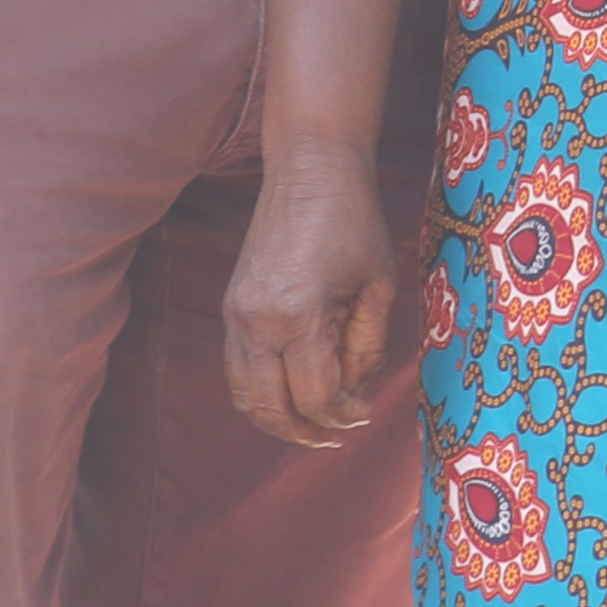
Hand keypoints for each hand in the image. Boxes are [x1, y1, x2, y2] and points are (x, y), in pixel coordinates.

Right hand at [228, 144, 415, 452]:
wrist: (310, 170)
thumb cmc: (355, 222)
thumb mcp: (377, 287)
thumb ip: (366, 347)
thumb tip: (354, 392)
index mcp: (298, 316)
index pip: (315, 395)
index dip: (342, 415)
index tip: (363, 416)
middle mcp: (256, 322)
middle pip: (269, 407)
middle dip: (303, 431)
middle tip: (335, 437)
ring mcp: (234, 315)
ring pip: (243, 394)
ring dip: (274, 419)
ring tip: (309, 428)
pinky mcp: (229, 307)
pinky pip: (237, 368)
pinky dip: (258, 392)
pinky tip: (288, 395)